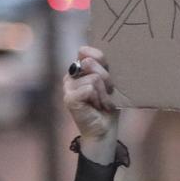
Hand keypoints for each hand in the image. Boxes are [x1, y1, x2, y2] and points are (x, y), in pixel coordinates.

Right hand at [64, 45, 120, 162]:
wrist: (105, 128)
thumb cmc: (109, 103)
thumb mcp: (111, 82)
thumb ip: (104, 67)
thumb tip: (89, 60)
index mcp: (80, 68)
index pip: (87, 52)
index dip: (101, 61)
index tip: (108, 77)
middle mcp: (71, 75)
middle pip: (91, 63)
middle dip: (107, 79)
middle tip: (108, 93)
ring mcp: (68, 86)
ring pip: (94, 78)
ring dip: (104, 93)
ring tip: (102, 102)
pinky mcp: (69, 98)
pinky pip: (89, 89)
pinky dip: (99, 99)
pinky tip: (97, 107)